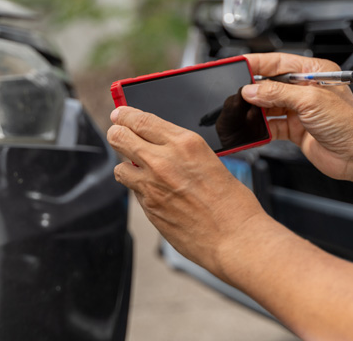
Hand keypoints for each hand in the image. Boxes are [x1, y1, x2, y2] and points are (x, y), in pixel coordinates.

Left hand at [108, 106, 270, 276]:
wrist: (235, 239)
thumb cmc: (233, 203)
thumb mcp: (209, 160)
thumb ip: (181, 150)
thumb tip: (160, 145)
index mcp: (185, 143)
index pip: (141, 119)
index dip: (124, 115)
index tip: (119, 114)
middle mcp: (164, 160)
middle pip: (119, 137)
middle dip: (116, 134)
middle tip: (118, 134)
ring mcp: (152, 186)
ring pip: (119, 167)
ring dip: (127, 166)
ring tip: (139, 170)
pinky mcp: (148, 208)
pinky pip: (133, 191)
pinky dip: (139, 189)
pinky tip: (156, 194)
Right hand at [242, 53, 352, 181]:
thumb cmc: (350, 125)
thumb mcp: (311, 101)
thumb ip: (277, 93)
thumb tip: (251, 90)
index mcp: (313, 72)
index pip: (277, 62)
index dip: (255, 63)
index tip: (236, 65)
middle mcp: (305, 89)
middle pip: (270, 83)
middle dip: (252, 88)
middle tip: (233, 90)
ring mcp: (300, 110)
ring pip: (268, 104)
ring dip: (255, 109)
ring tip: (241, 110)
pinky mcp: (296, 129)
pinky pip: (271, 125)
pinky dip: (261, 127)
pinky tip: (253, 128)